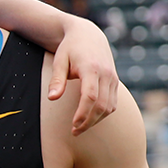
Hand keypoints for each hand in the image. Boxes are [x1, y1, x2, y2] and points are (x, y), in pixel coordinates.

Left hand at [50, 18, 118, 135]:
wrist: (89, 35)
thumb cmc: (70, 48)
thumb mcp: (59, 60)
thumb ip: (57, 80)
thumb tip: (52, 98)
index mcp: (92, 68)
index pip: (90, 96)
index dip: (83, 113)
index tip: (73, 126)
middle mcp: (107, 74)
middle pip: (101, 105)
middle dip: (88, 122)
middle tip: (74, 132)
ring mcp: (113, 79)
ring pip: (109, 107)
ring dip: (96, 120)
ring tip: (80, 128)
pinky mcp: (116, 82)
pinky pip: (112, 103)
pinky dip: (102, 114)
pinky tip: (90, 119)